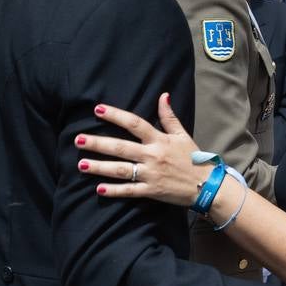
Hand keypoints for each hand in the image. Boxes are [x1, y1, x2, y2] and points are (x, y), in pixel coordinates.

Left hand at [77, 94, 205, 206]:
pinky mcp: (151, 191)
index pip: (134, 124)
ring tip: (81, 164)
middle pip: (121, 147)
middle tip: (78, 139)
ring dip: (100, 167)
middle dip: (98, 143)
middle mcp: (152, 155)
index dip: (116, 115)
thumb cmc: (194, 158)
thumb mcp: (183, 135)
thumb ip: (169, 117)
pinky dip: (114, 191)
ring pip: (121, 170)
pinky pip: (130, 191)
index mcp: (159, 140)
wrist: (207, 185)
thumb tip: (163, 95)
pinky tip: (98, 189)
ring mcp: (151, 174)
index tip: (98, 109)